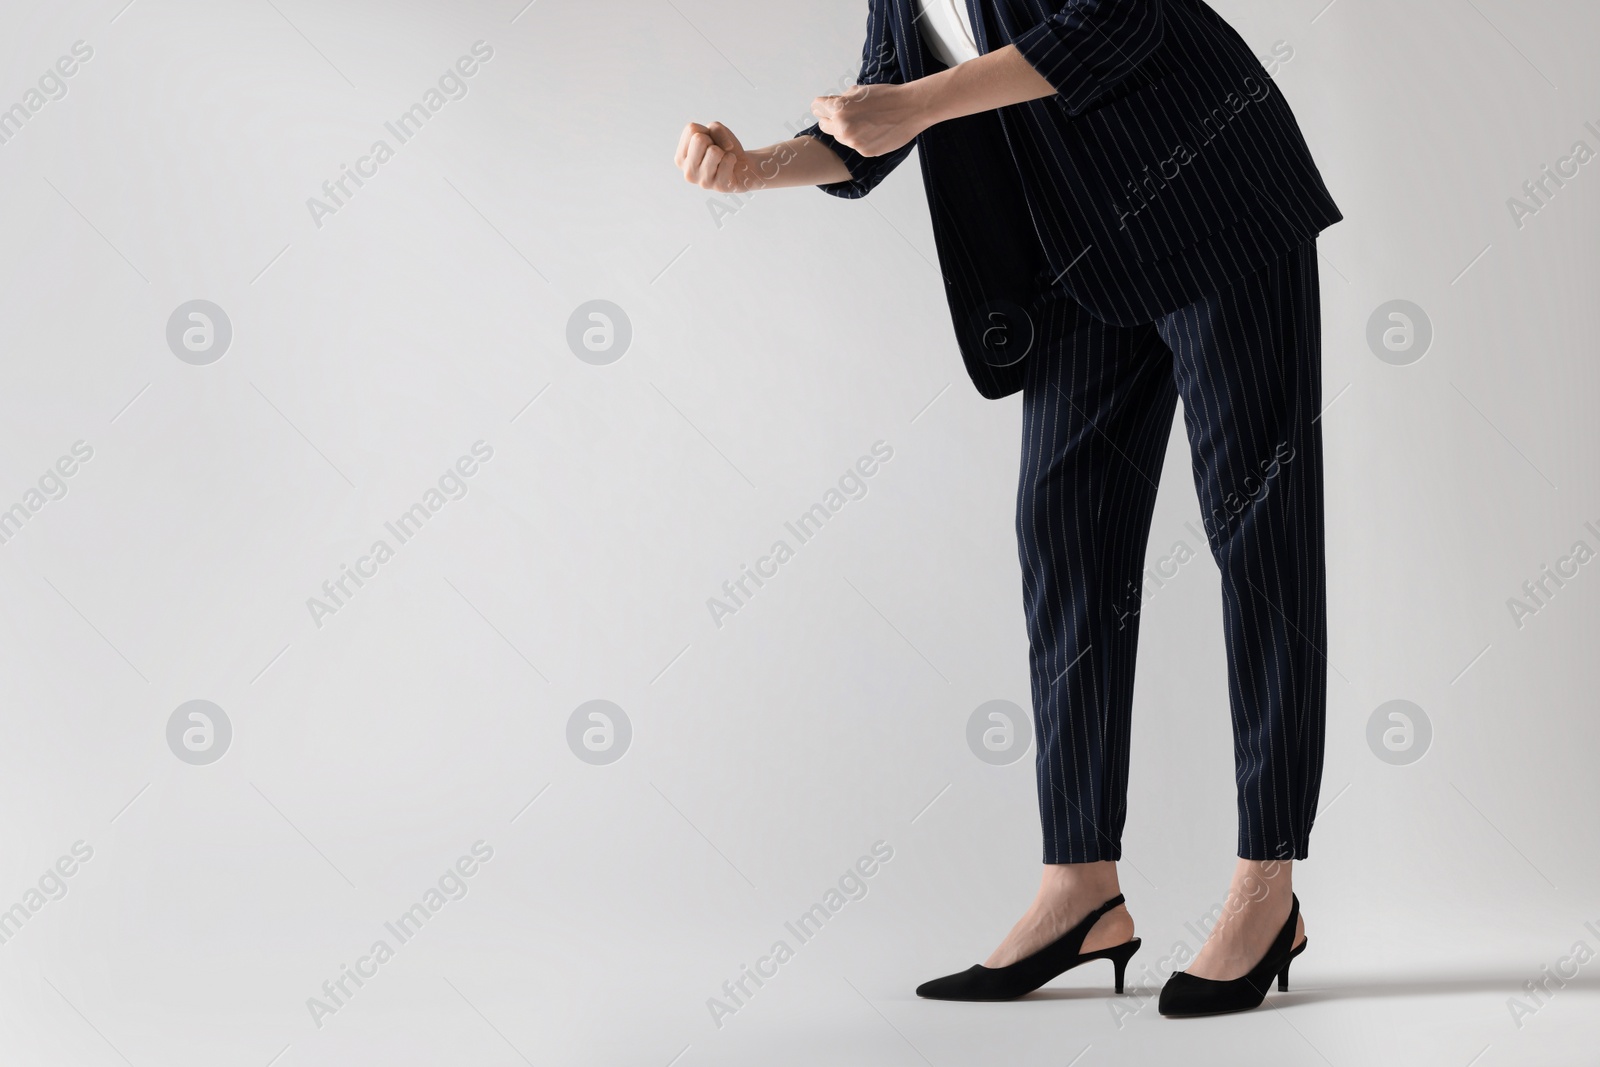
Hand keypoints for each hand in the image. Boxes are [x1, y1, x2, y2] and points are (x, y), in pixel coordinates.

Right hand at [675, 121, 761, 192]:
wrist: (743, 166)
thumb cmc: (724, 148)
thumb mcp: (715, 131)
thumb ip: (715, 129)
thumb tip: (726, 147)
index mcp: (681, 158)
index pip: (691, 129)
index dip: (706, 131)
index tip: (709, 142)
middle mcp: (688, 172)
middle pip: (699, 139)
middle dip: (713, 141)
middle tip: (717, 152)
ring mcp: (703, 182)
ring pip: (713, 151)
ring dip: (723, 151)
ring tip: (723, 160)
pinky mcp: (720, 186)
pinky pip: (727, 160)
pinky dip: (733, 158)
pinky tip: (731, 167)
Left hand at [811, 82, 929, 157]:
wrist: (911, 108)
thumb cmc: (887, 96)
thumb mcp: (859, 90)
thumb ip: (842, 99)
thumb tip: (832, 104)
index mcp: (839, 109)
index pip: (816, 107)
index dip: (823, 104)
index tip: (826, 105)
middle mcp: (843, 128)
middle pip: (823, 125)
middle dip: (830, 118)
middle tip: (843, 114)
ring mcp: (854, 142)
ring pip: (839, 137)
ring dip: (845, 130)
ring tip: (864, 121)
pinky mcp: (865, 151)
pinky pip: (855, 145)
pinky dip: (860, 139)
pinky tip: (874, 130)